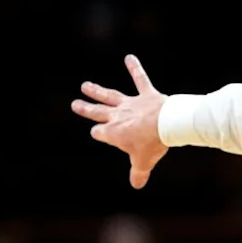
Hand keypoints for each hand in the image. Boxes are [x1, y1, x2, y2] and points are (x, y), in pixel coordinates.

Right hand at [71, 54, 168, 188]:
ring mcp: (131, 103)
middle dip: (86, 109)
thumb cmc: (152, 144)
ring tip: (85, 85)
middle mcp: (118, 116)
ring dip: (97, 90)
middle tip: (75, 104)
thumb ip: (138, 173)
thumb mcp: (143, 162)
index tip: (97, 133)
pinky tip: (130, 57)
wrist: (166, 125)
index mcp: (114, 133)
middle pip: (98, 112)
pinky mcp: (146, 94)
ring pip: (110, 96)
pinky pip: (140, 79)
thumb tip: (137, 185)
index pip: (100, 133)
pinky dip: (135, 68)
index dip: (99, 133)